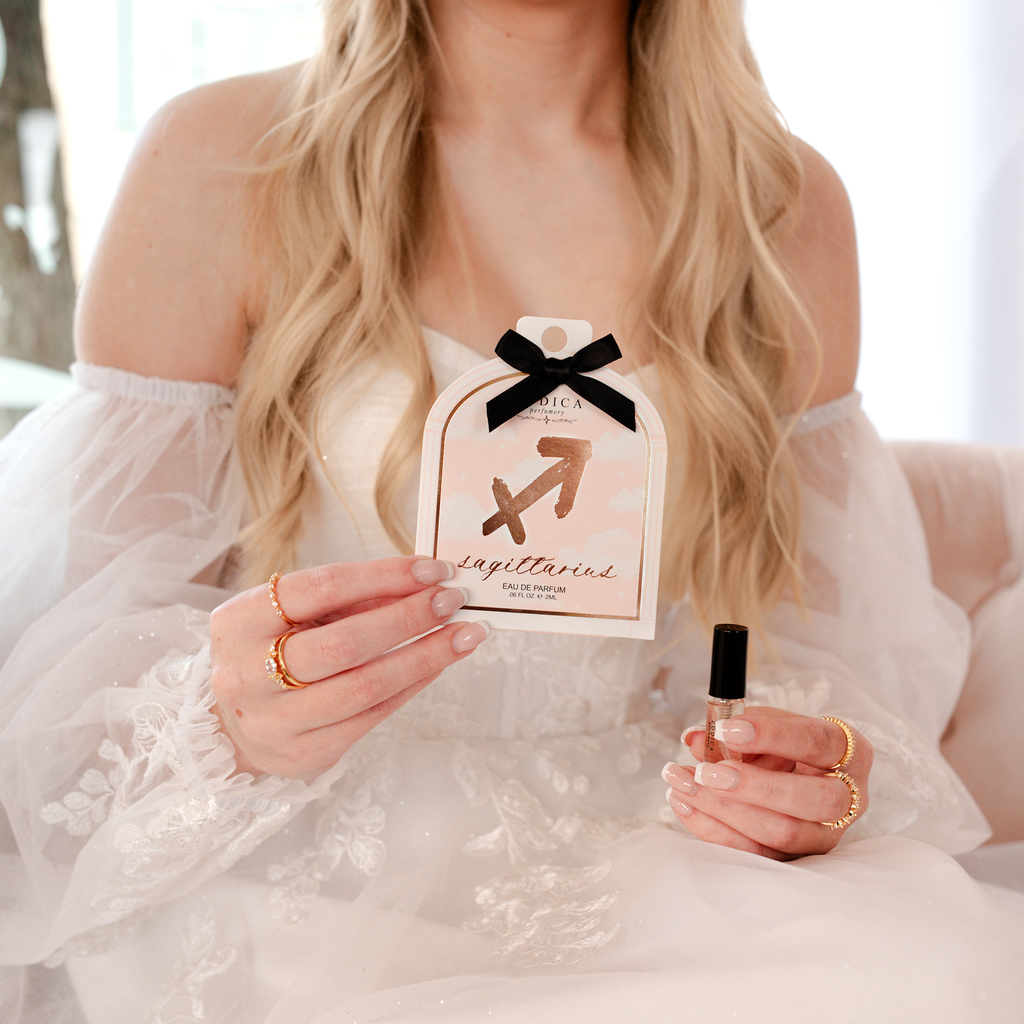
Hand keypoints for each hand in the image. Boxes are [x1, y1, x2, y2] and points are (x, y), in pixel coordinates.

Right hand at [209, 557, 487, 779]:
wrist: (234, 723)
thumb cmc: (273, 652)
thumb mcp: (296, 614)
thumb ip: (352, 599)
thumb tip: (423, 583)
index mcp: (240, 622)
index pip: (321, 588)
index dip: (384, 576)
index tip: (432, 568)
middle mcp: (248, 674)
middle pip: (345, 643)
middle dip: (408, 618)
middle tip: (452, 600)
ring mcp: (274, 720)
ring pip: (366, 685)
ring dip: (425, 656)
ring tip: (464, 635)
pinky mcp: (304, 753)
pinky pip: (373, 715)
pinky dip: (413, 684)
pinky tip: (438, 664)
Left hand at [662, 708, 871, 859]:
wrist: (801, 776)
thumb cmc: (786, 746)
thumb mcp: (769, 725)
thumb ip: (736, 727)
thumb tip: (696, 739)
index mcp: (850, 753)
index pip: (816, 742)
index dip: (771, 735)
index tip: (727, 730)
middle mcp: (847, 799)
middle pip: (812, 800)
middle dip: (753, 787)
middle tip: (706, 772)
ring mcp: (824, 835)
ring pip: (782, 833)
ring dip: (723, 810)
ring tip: (683, 784)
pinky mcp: (796, 859)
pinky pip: (755, 854)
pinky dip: (713, 829)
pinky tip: (685, 804)